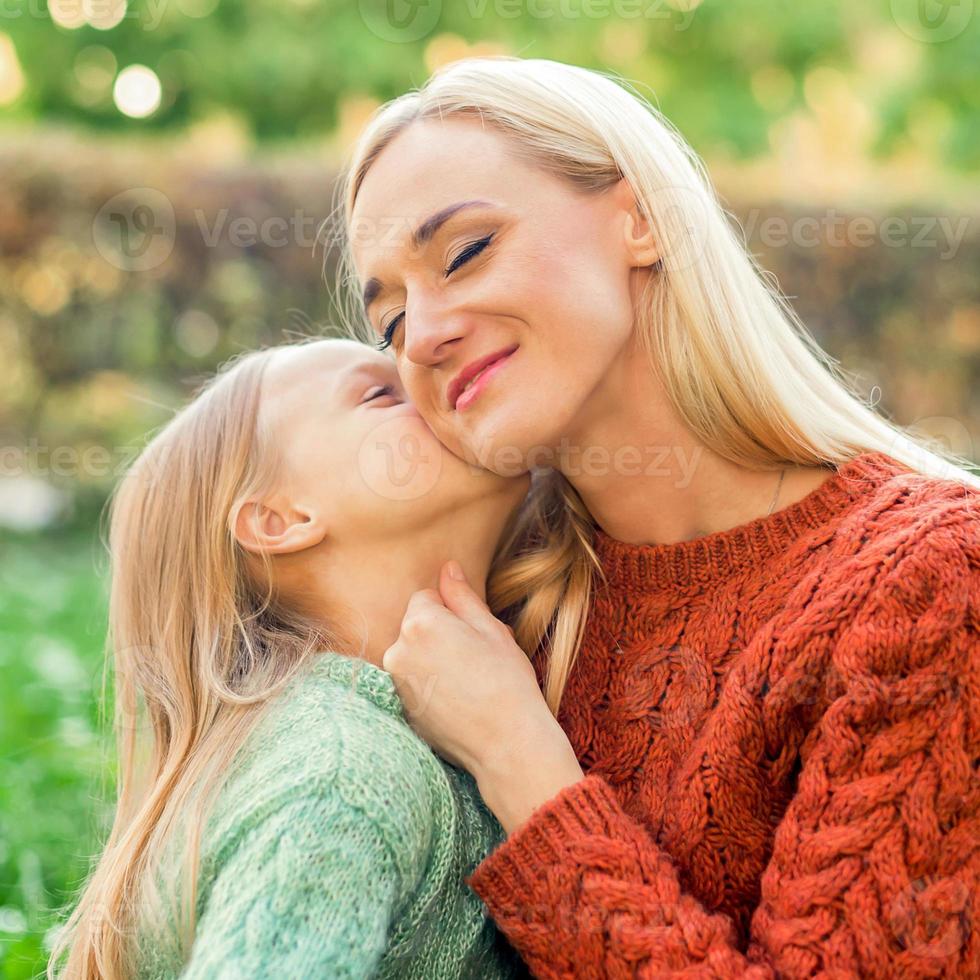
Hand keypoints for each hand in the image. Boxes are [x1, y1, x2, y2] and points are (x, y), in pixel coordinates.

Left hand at [383, 560, 583, 832]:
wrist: (507, 744)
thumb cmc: (507, 682)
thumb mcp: (492, 630)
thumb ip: (463, 597)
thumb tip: (448, 569)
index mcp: (421, 624)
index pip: (426, 598)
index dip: (453, 613)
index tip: (474, 634)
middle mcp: (397, 651)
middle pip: (415, 627)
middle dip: (439, 635)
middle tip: (474, 659)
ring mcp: (394, 684)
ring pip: (412, 655)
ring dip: (431, 660)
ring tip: (466, 683)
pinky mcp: (398, 709)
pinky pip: (410, 683)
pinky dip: (427, 686)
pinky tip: (455, 702)